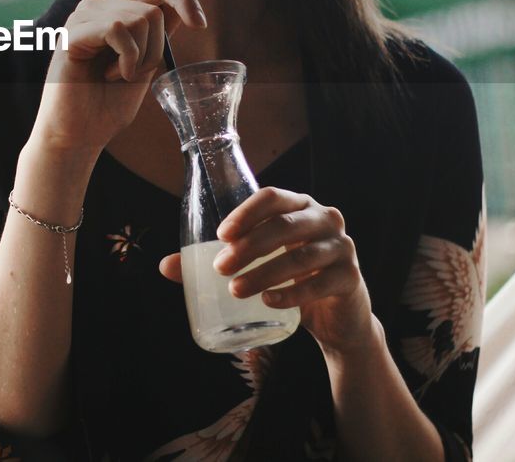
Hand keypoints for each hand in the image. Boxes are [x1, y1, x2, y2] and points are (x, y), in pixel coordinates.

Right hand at [31, 0, 206, 156]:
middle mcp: (99, 7)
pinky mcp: (73, 31)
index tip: (200, 24)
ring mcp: (84, 16)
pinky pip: (119, 29)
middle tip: (139, 73)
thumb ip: (158, 35)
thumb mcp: (145, 64)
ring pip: (141, 17)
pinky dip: (126, 58)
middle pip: (154, 3)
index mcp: (117, 12)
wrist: (79, 134)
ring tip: (118, 76)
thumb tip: (185, 6)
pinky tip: (110, 75)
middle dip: (158, 45)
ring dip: (141, 56)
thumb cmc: (108, 105)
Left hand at [158, 187, 378, 355]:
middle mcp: (324, 219)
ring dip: (264, 272)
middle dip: (249, 246)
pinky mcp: (350, 278)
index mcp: (299, 206)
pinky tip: (268, 302)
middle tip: (221, 268)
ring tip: (236, 289)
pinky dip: (291, 293)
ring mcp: (341, 247)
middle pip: (284, 225)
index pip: (272, 197)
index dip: (246, 212)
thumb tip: (165, 266)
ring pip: (300, 256)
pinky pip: (319, 283)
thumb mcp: (258, 265)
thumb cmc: (291, 279)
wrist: (337, 318)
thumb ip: (217, 262)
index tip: (221, 235)